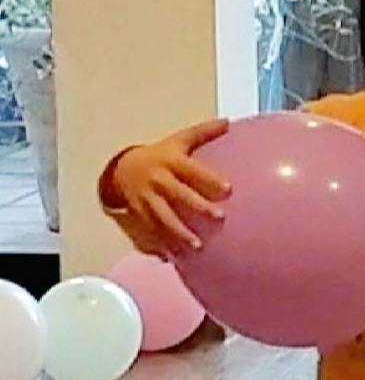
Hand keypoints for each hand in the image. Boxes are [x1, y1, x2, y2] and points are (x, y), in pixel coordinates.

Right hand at [105, 120, 229, 254]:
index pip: (191, 170)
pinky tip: (175, 258)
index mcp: (170, 162)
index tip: (229, 189)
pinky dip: (162, 244)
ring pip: (163, 217)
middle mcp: (158, 180)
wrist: (121, 169)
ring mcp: (147, 199)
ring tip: (197, 247)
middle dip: (197, 206)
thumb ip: (203, 133)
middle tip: (219, 217)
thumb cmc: (159, 154)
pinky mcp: (139, 214)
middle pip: (178, 194)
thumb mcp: (178, 141)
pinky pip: (150, 231)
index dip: (209, 179)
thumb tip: (228, 121)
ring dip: (179, 233)